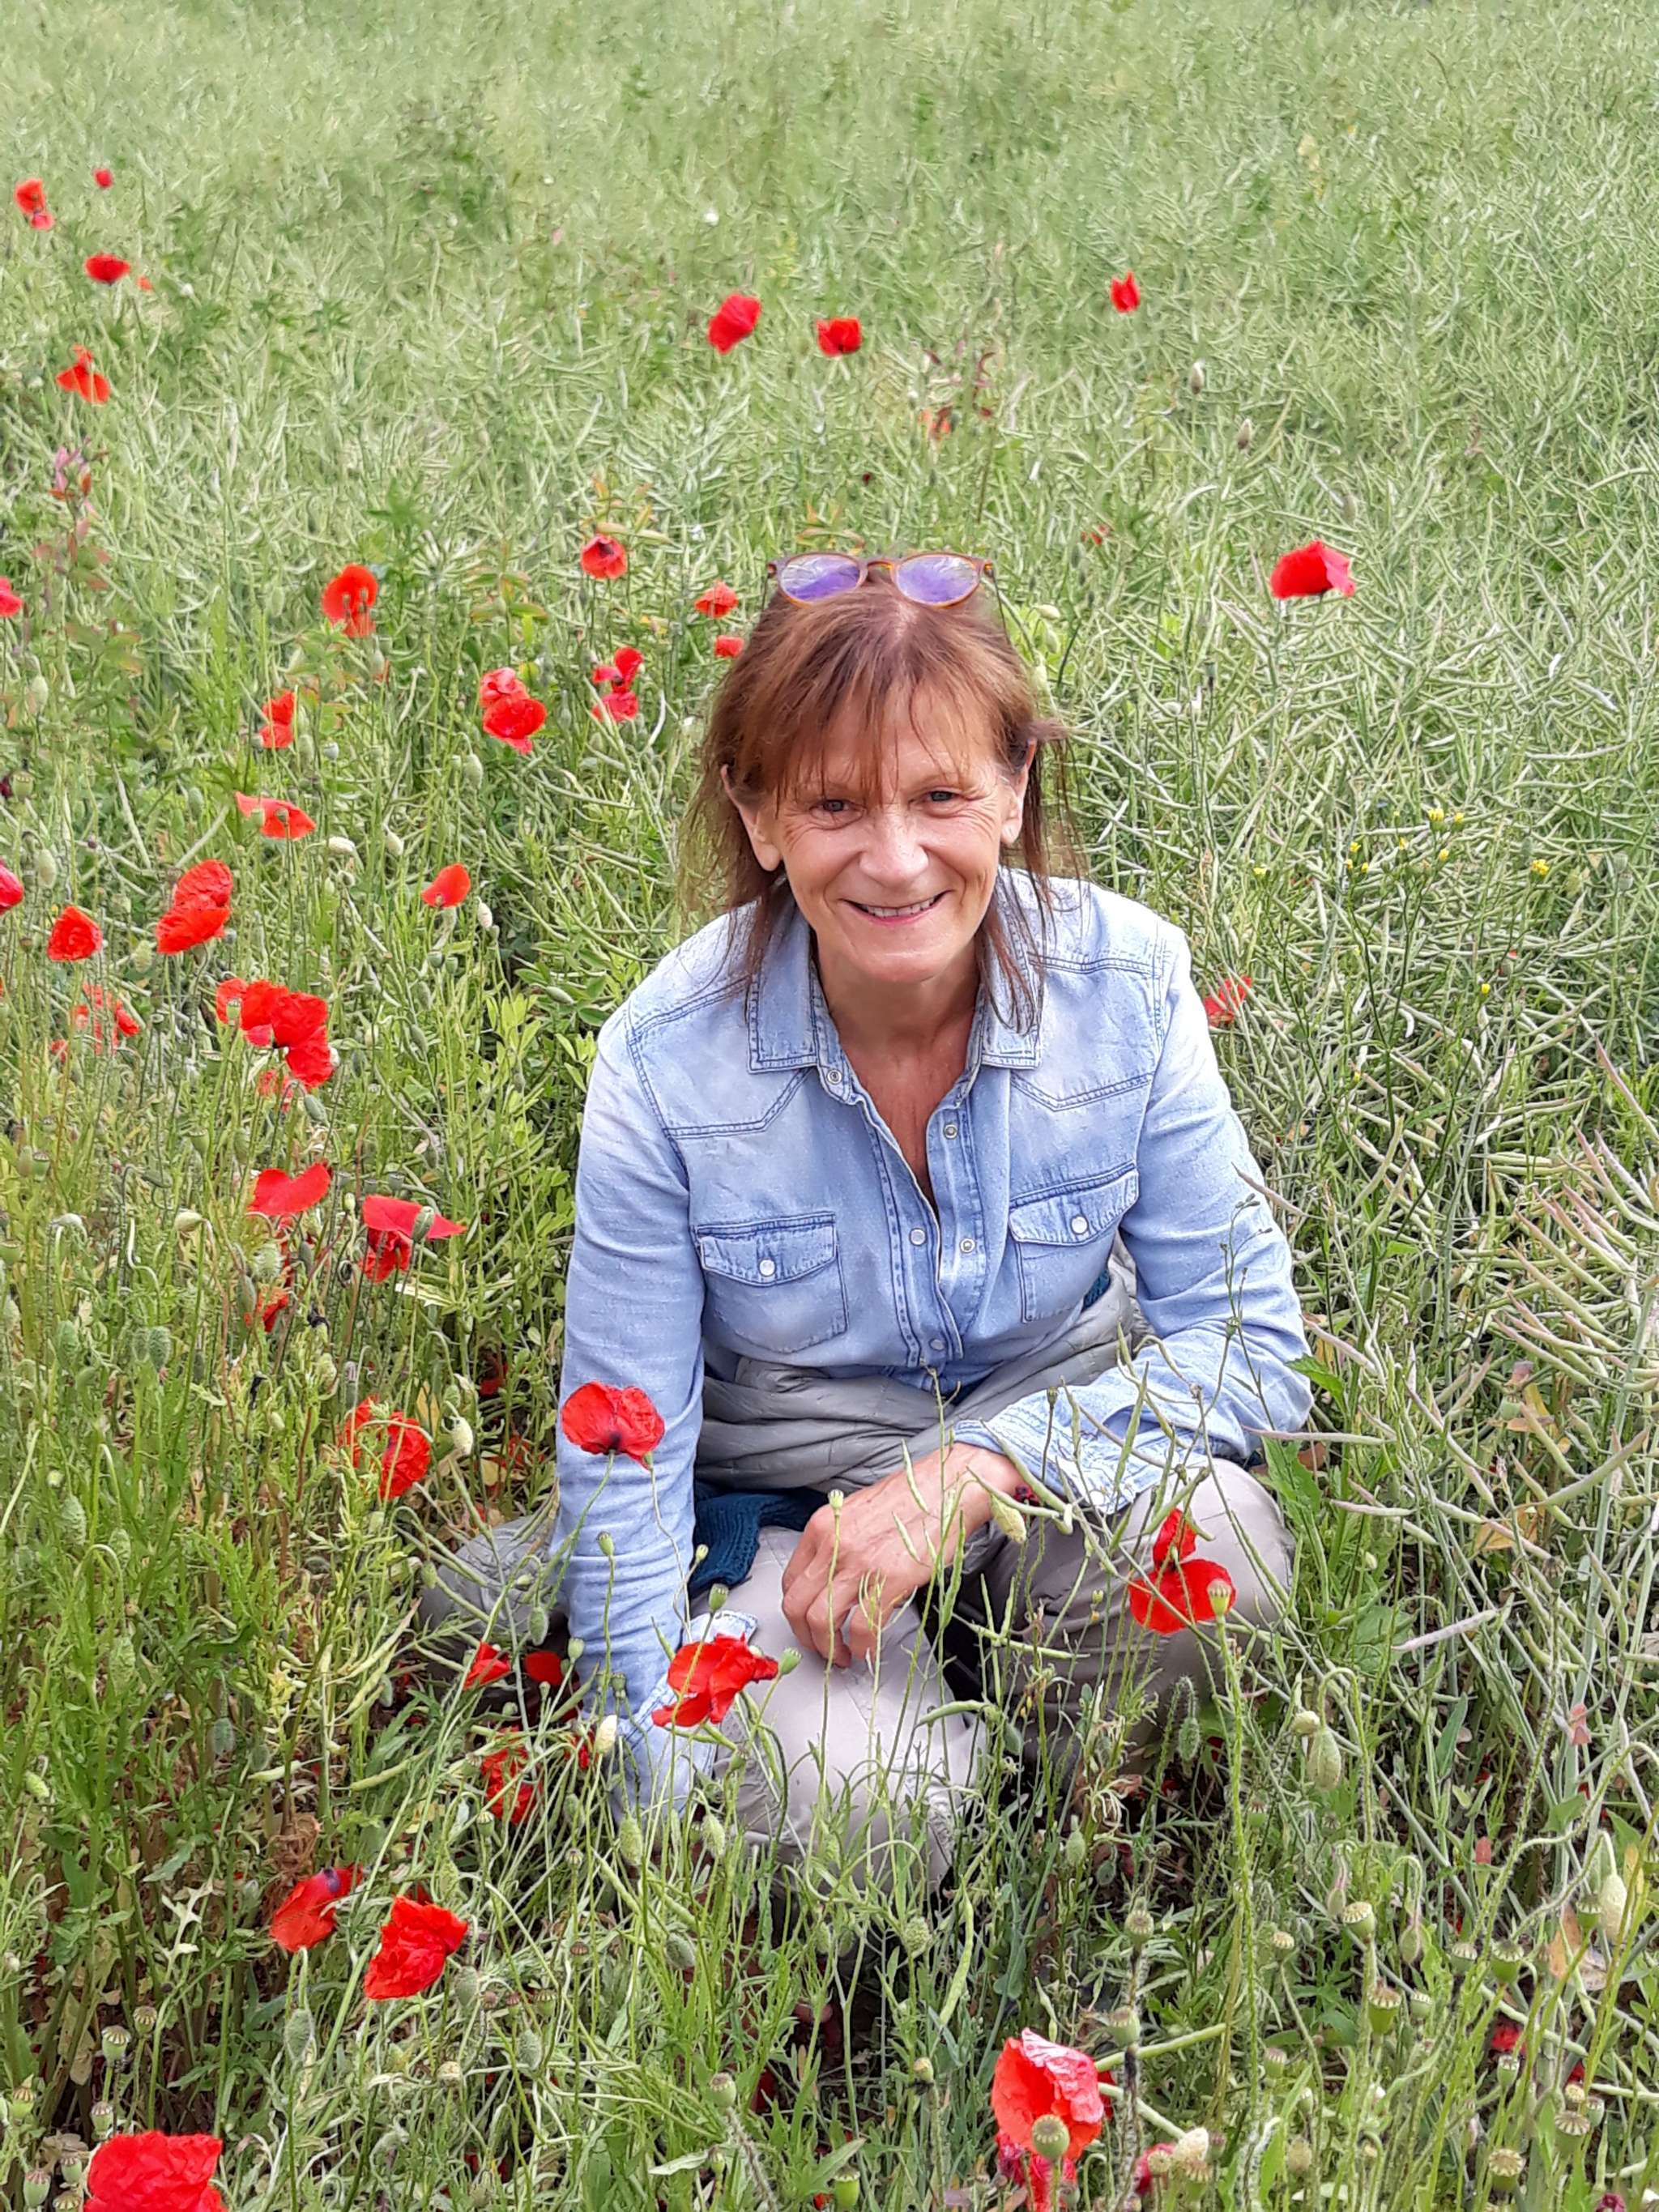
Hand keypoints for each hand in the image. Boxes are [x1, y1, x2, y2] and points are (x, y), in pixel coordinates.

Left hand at [779, 1444, 1026, 1666]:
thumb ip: (837, 1543)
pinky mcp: (890, 1580)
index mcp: (823, 1525)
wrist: (950, 1486)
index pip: (789, 1580)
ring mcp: (860, 1563)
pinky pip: (863, 1627)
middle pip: (797, 1606)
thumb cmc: (912, 1497)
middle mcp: (834, 1544)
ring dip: (829, 1648)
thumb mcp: (857, 1512)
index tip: (807, 1623)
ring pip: (821, 1621)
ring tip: (843, 1655)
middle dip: (805, 1637)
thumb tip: (830, 1578)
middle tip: (820, 1648)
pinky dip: (862, 1648)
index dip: (796, 1611)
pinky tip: (867, 1649)